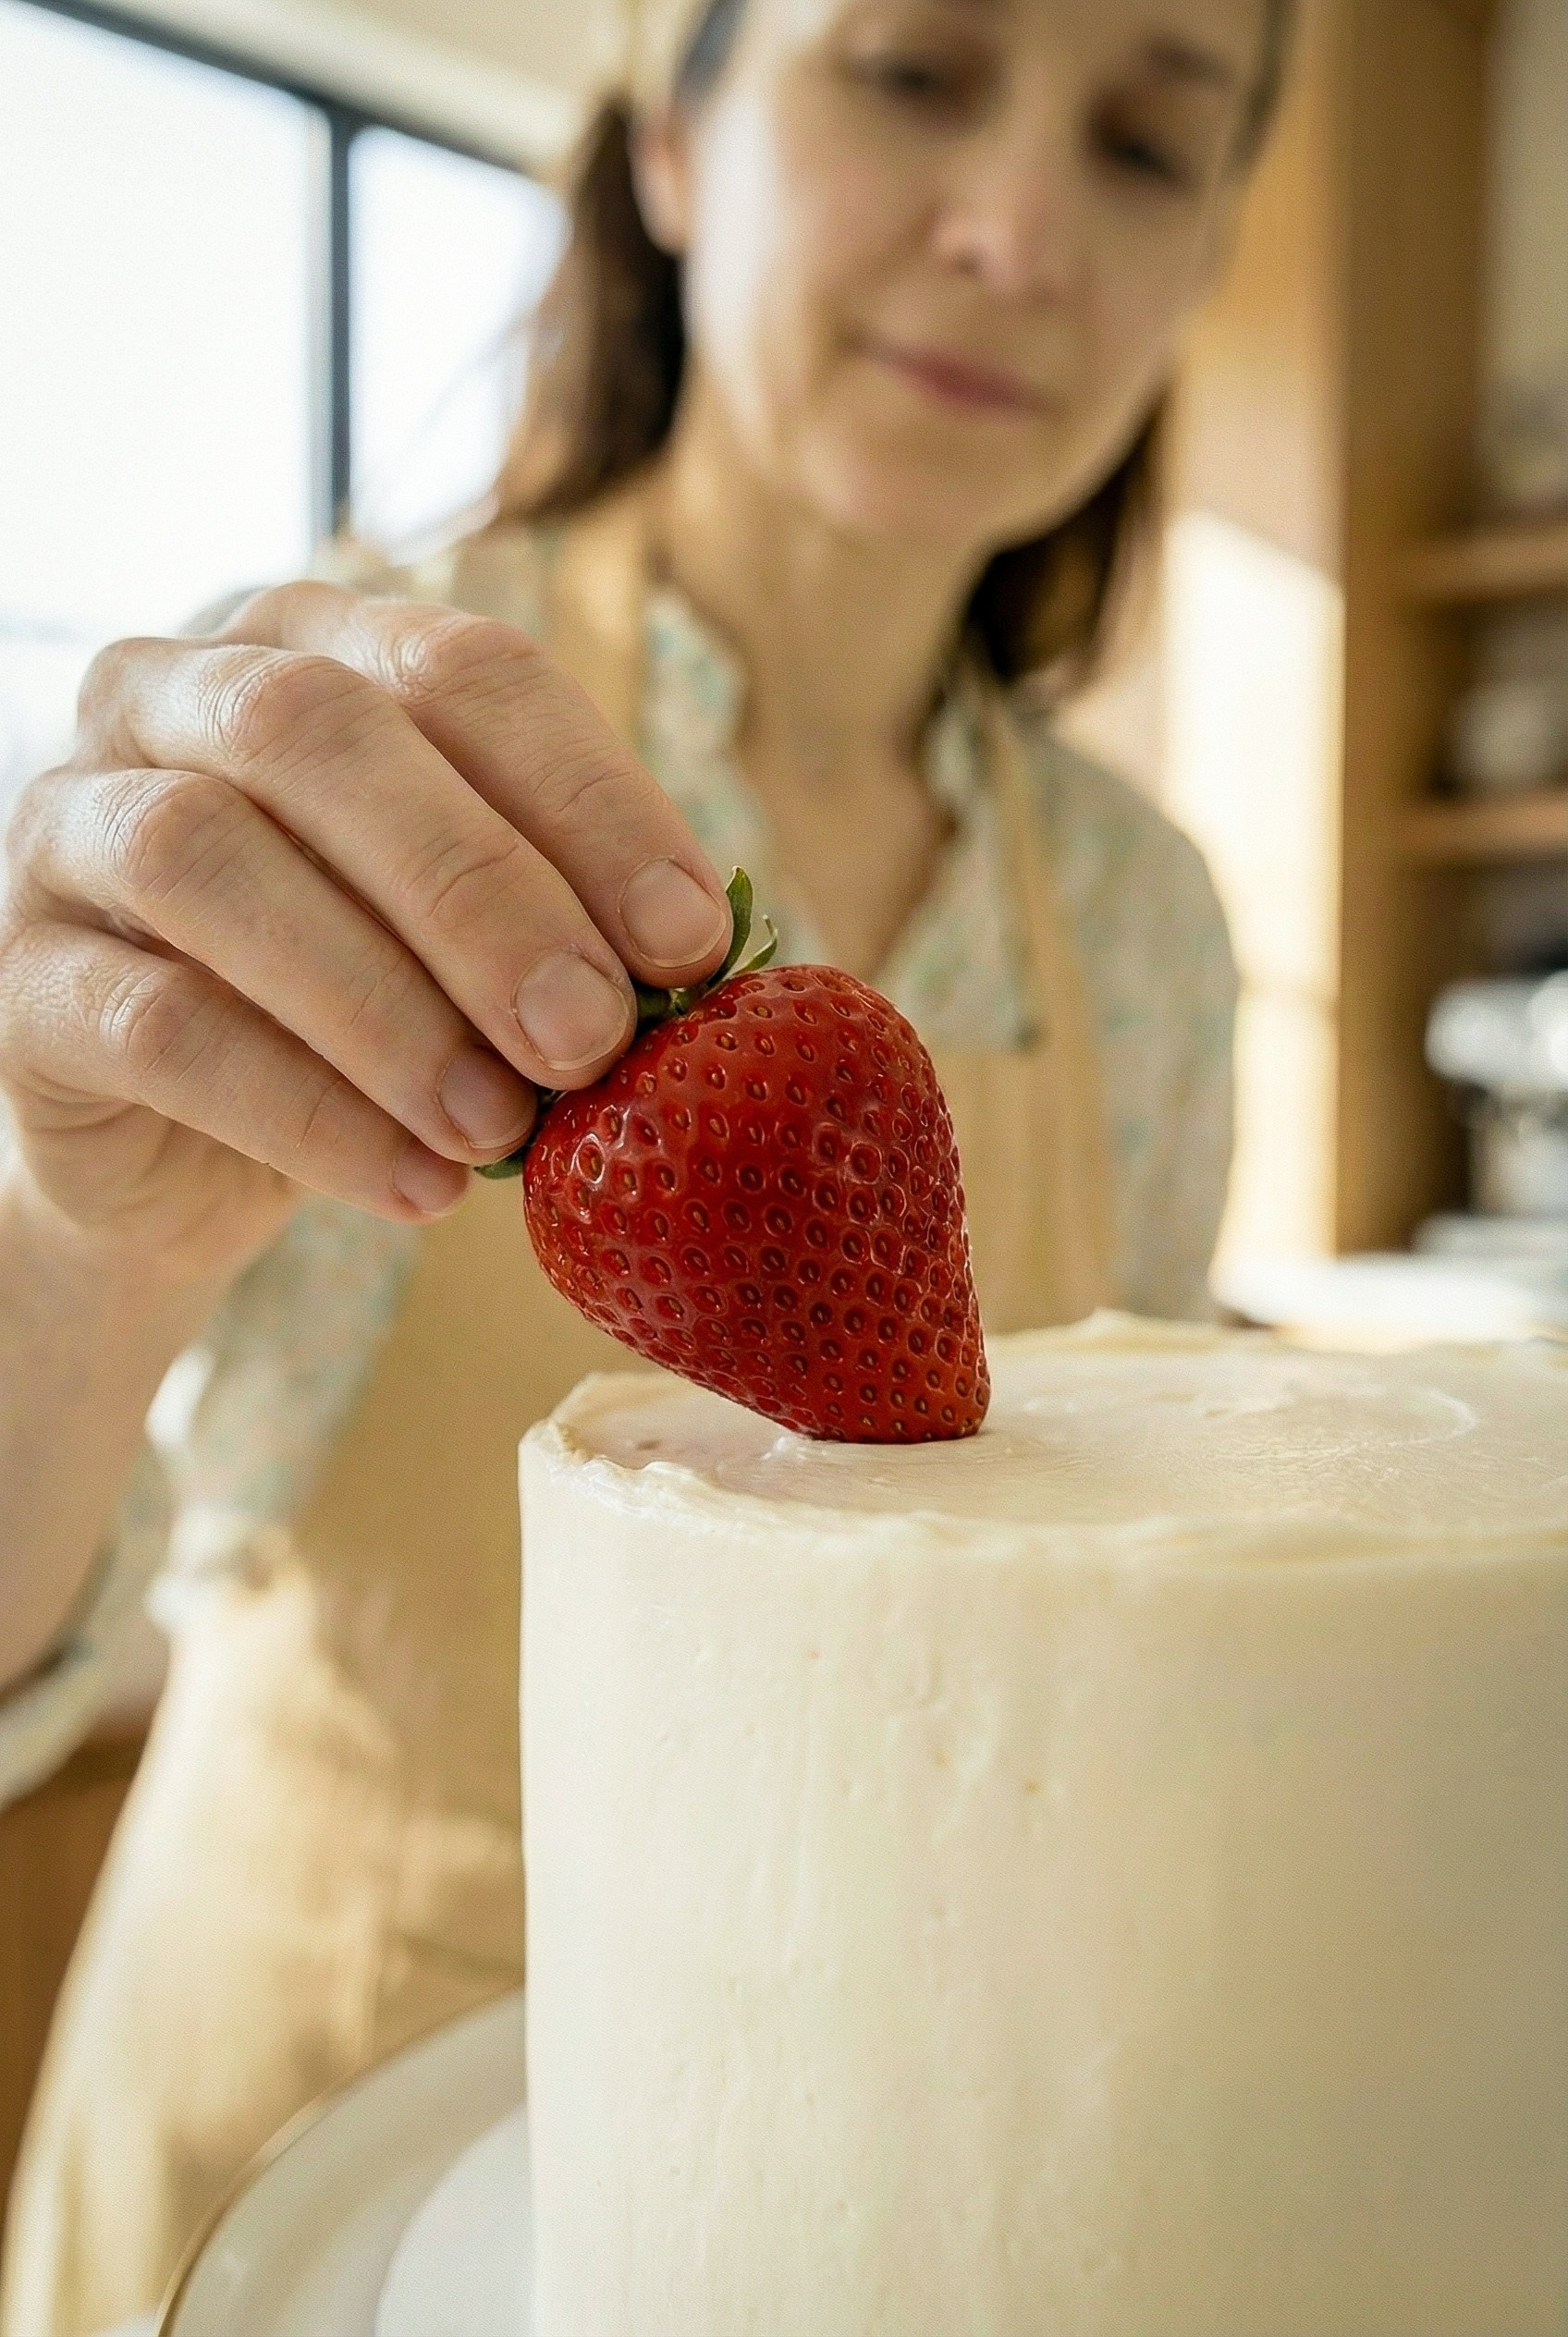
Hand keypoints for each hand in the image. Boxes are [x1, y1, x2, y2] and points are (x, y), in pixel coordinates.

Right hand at [0, 582, 731, 1289]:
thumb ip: (571, 923)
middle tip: (592, 1036)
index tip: (692, 942)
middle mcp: (173, 696)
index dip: (589, 800)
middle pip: (319, 735)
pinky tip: (415, 1188)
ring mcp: (72, 825)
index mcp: (318, 647)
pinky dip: (304, 1112)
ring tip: (501, 1127)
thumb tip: (701, 960)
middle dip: (480, 891)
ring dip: (381, 1004)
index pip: (463, 669)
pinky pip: (153, 1024)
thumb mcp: (484, 950)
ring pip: (206, 861)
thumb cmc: (375, 1017)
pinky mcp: (23, 979)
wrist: (194, 1157)